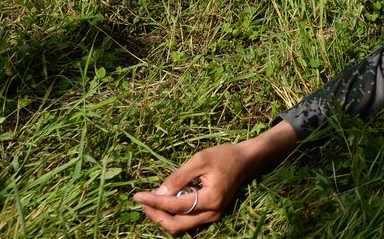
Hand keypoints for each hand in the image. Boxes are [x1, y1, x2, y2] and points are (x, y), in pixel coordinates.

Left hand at [133, 123, 296, 234]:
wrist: (246, 162)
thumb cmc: (224, 156)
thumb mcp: (200, 159)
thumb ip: (179, 176)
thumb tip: (158, 192)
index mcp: (211, 199)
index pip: (176, 206)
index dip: (155, 202)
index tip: (137, 195)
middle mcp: (212, 213)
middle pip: (176, 225)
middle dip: (156, 215)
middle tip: (141, 202)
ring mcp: (212, 217)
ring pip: (180, 227)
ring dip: (162, 217)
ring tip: (149, 202)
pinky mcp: (210, 215)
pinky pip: (187, 221)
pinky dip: (172, 215)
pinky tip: (164, 203)